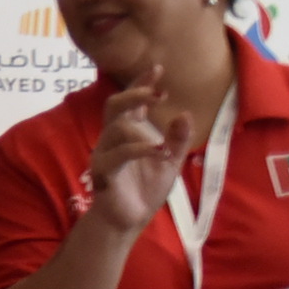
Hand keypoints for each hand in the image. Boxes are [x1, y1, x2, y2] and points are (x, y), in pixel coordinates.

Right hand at [84, 64, 191, 239]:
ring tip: (163, 144)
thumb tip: (185, 113)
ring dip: (141, 131)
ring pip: (116, 128)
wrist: (129, 220)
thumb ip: (177, 139)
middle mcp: (113, 138)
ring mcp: (106, 154)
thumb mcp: (170, 161)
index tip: (157, 69)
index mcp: (129, 132)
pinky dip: (138, 150)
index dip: (141, 84)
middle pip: (114, 105)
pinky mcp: (103, 171)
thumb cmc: (146, 189)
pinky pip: (117, 154)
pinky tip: (157, 151)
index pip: (131, 101)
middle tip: (158, 94)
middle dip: (134, 94)